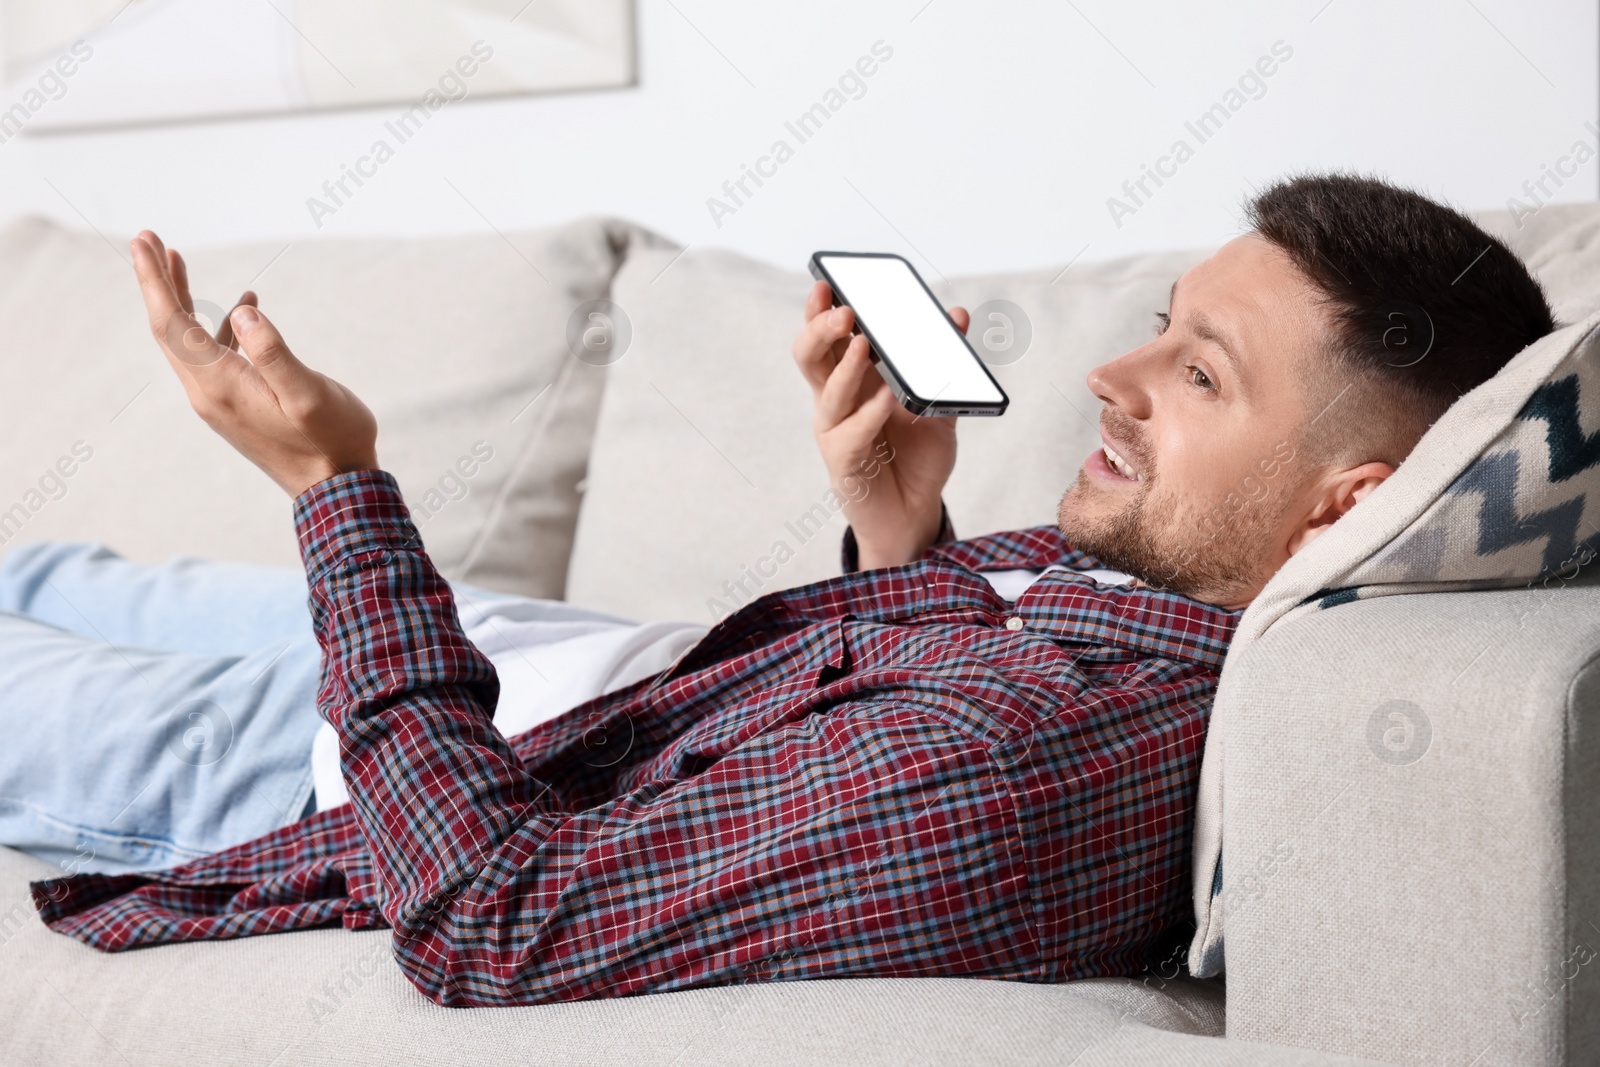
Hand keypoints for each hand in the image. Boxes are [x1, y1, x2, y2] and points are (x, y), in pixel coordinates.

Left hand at [131, 231, 378, 497]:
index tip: (142, 241)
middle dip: (155, 282)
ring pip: (187, 341)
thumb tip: (243, 311)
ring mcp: (220, 401)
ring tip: (176, 260)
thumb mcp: (308, 394)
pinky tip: (240, 308)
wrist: (337, 490)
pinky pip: (212, 356)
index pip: (172, 323)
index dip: (154, 280)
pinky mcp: (235, 406)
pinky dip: (215, 325)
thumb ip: (273, 353)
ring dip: (179, 300)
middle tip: (146, 239)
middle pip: (168, 329)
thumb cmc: (331, 441)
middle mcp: (209, 393)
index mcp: (220, 385)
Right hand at [791, 279, 966, 568]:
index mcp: (851, 382)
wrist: (917, 514)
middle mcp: (835, 404)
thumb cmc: (918, 458)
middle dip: (821, 329)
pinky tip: (889, 398)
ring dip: (844, 367)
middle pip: (810, 357)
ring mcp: (835, 434)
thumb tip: (957, 315)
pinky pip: (851, 436)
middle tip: (844, 310)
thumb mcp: (937, 405)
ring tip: (863, 344)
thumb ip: (944, 364)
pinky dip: (869, 414)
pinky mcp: (844, 465)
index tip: (828, 282)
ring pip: (826, 393)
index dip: (819, 311)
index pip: (825, 339)